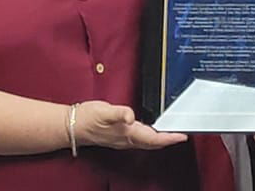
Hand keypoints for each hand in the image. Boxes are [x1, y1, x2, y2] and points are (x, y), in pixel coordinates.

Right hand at [74, 100, 188, 149]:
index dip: (169, 138)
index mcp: (127, 133)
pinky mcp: (118, 135)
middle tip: (181, 135)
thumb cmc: (87, 119)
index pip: (153, 139)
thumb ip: (119, 113)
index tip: (182, 136)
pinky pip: (139, 138)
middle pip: (153, 142)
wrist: (72, 126)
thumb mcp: (104, 111)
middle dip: (168, 139)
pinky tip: (150, 130)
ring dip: (160, 139)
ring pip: (147, 141)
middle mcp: (126, 139)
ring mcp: (122, 139)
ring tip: (171, 133)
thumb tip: (131, 116)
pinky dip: (149, 135)